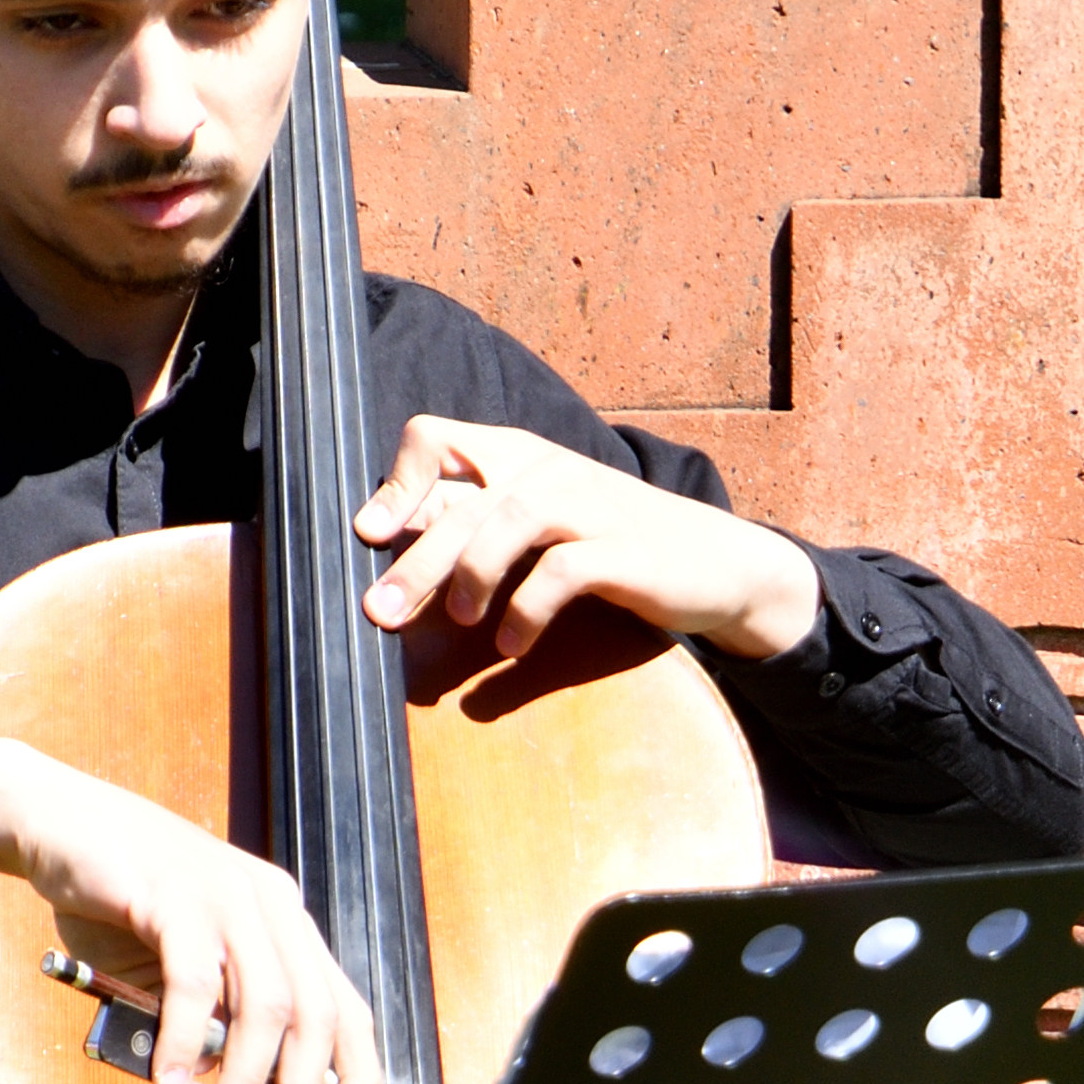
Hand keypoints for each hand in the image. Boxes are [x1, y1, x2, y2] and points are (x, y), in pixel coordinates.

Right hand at [0, 731, 382, 1083]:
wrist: (59, 823)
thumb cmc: (125, 902)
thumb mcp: (186, 967)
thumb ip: (215, 1018)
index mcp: (287, 925)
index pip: (346, 1007)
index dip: (357, 1073)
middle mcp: (271, 907)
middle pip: (315, 1012)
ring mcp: (227, 896)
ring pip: (267, 1002)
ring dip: (248, 1076)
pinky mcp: (175, 896)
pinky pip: (194, 982)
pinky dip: (184, 1040)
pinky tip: (168, 1081)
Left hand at [352, 416, 823, 666]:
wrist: (713, 563)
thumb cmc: (611, 546)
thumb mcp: (538, 527)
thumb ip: (473, 527)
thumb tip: (389, 543)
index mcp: (517, 456)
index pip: (437, 437)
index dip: (397, 481)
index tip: (370, 534)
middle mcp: (547, 469)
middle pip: (463, 500)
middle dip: (415, 559)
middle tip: (378, 611)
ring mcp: (587, 505)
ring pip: (507, 521)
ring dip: (469, 575)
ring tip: (457, 622)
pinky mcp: (621, 549)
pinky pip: (561, 572)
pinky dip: (528, 610)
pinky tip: (512, 646)